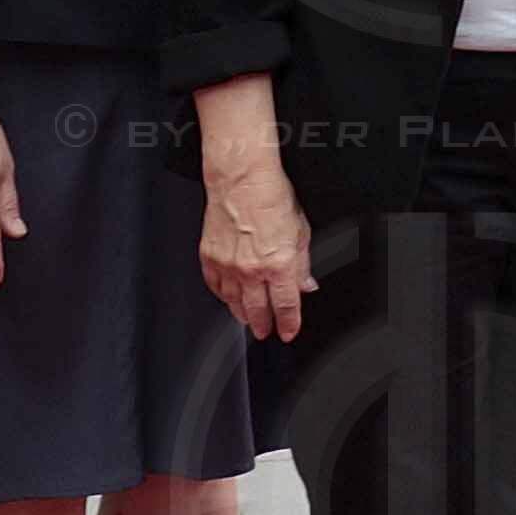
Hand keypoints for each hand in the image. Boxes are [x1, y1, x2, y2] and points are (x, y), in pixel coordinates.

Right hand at [198, 161, 310, 341]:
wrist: (242, 182)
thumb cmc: (273, 199)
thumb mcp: (301, 232)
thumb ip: (303, 264)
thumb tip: (306, 285)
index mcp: (278, 264)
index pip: (285, 305)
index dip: (288, 323)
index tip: (288, 332)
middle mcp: (251, 270)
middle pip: (257, 310)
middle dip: (263, 325)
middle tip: (266, 332)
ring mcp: (227, 266)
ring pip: (233, 302)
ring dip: (241, 314)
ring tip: (248, 320)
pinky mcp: (209, 258)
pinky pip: (215, 286)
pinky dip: (222, 296)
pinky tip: (227, 298)